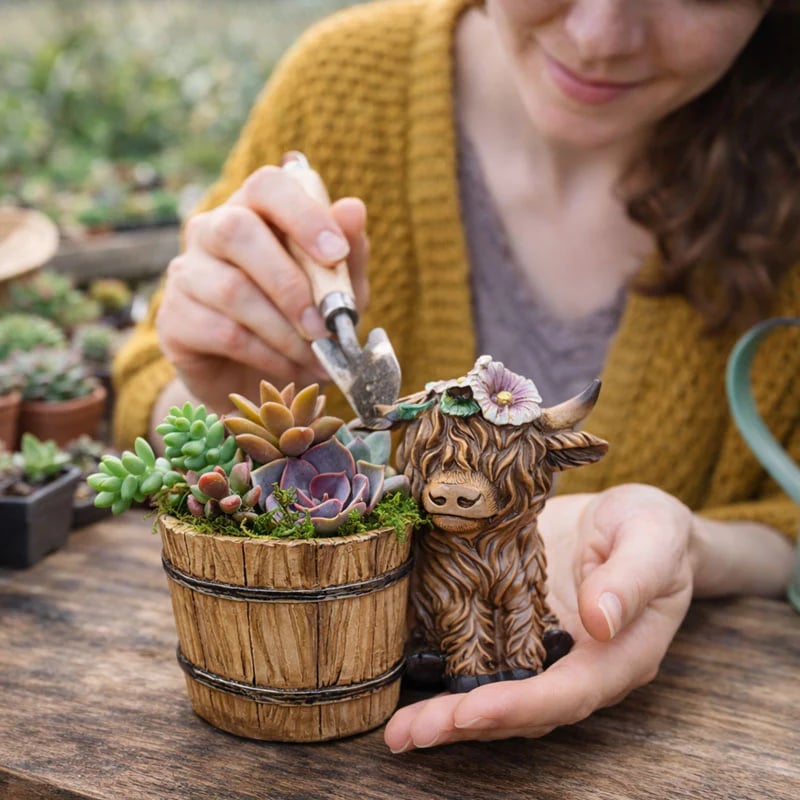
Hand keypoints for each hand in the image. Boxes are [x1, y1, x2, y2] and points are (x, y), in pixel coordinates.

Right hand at [156, 162, 369, 410]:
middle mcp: (211, 231)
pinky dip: (269, 355)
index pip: (266, 185)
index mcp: (255, 210)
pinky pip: (224, 333)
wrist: (261, 380)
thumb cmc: (304, 320)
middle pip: (236, 230)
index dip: (302, 213)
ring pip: (232, 290)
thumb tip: (353, 209)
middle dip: (290, 282)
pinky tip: (292, 369)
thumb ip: (349, 253)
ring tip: (318, 357)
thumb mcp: (340, 290)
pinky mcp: (174, 320)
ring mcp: (186, 273)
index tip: (336, 252)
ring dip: (285, 331)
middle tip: (325, 325)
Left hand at [384, 484, 694, 750]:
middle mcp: (577, 666)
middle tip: (408, 733)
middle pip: (522, 709)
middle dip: (464, 723)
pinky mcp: (520, 630)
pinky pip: (483, 662)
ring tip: (399, 727)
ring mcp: (545, 651)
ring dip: (448, 714)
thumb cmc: (652, 529)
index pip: (567, 694)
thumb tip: (601, 620)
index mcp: (617, 654)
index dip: (518, 706)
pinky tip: (409, 679)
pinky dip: (447, 676)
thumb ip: (632, 580)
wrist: (633, 520)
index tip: (469, 711)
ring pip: (496, 694)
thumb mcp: (653, 540)